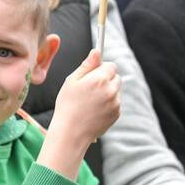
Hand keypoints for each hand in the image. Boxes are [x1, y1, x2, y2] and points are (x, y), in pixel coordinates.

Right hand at [39, 49, 119, 177]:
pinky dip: (108, 104)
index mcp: (100, 79)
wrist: (71, 132)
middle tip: (90, 88)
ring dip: (107, 92)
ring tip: (90, 102)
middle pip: (116, 77)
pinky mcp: (117, 114)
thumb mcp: (72, 81)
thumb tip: (96, 52)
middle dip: (106, 79)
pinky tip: (94, 110)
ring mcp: (116, 103)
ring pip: (115, 91)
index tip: (93, 74)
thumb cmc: (67, 105)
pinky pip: (115, 103)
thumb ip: (87, 65)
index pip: (111, 65)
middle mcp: (111, 90)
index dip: (102, 68)